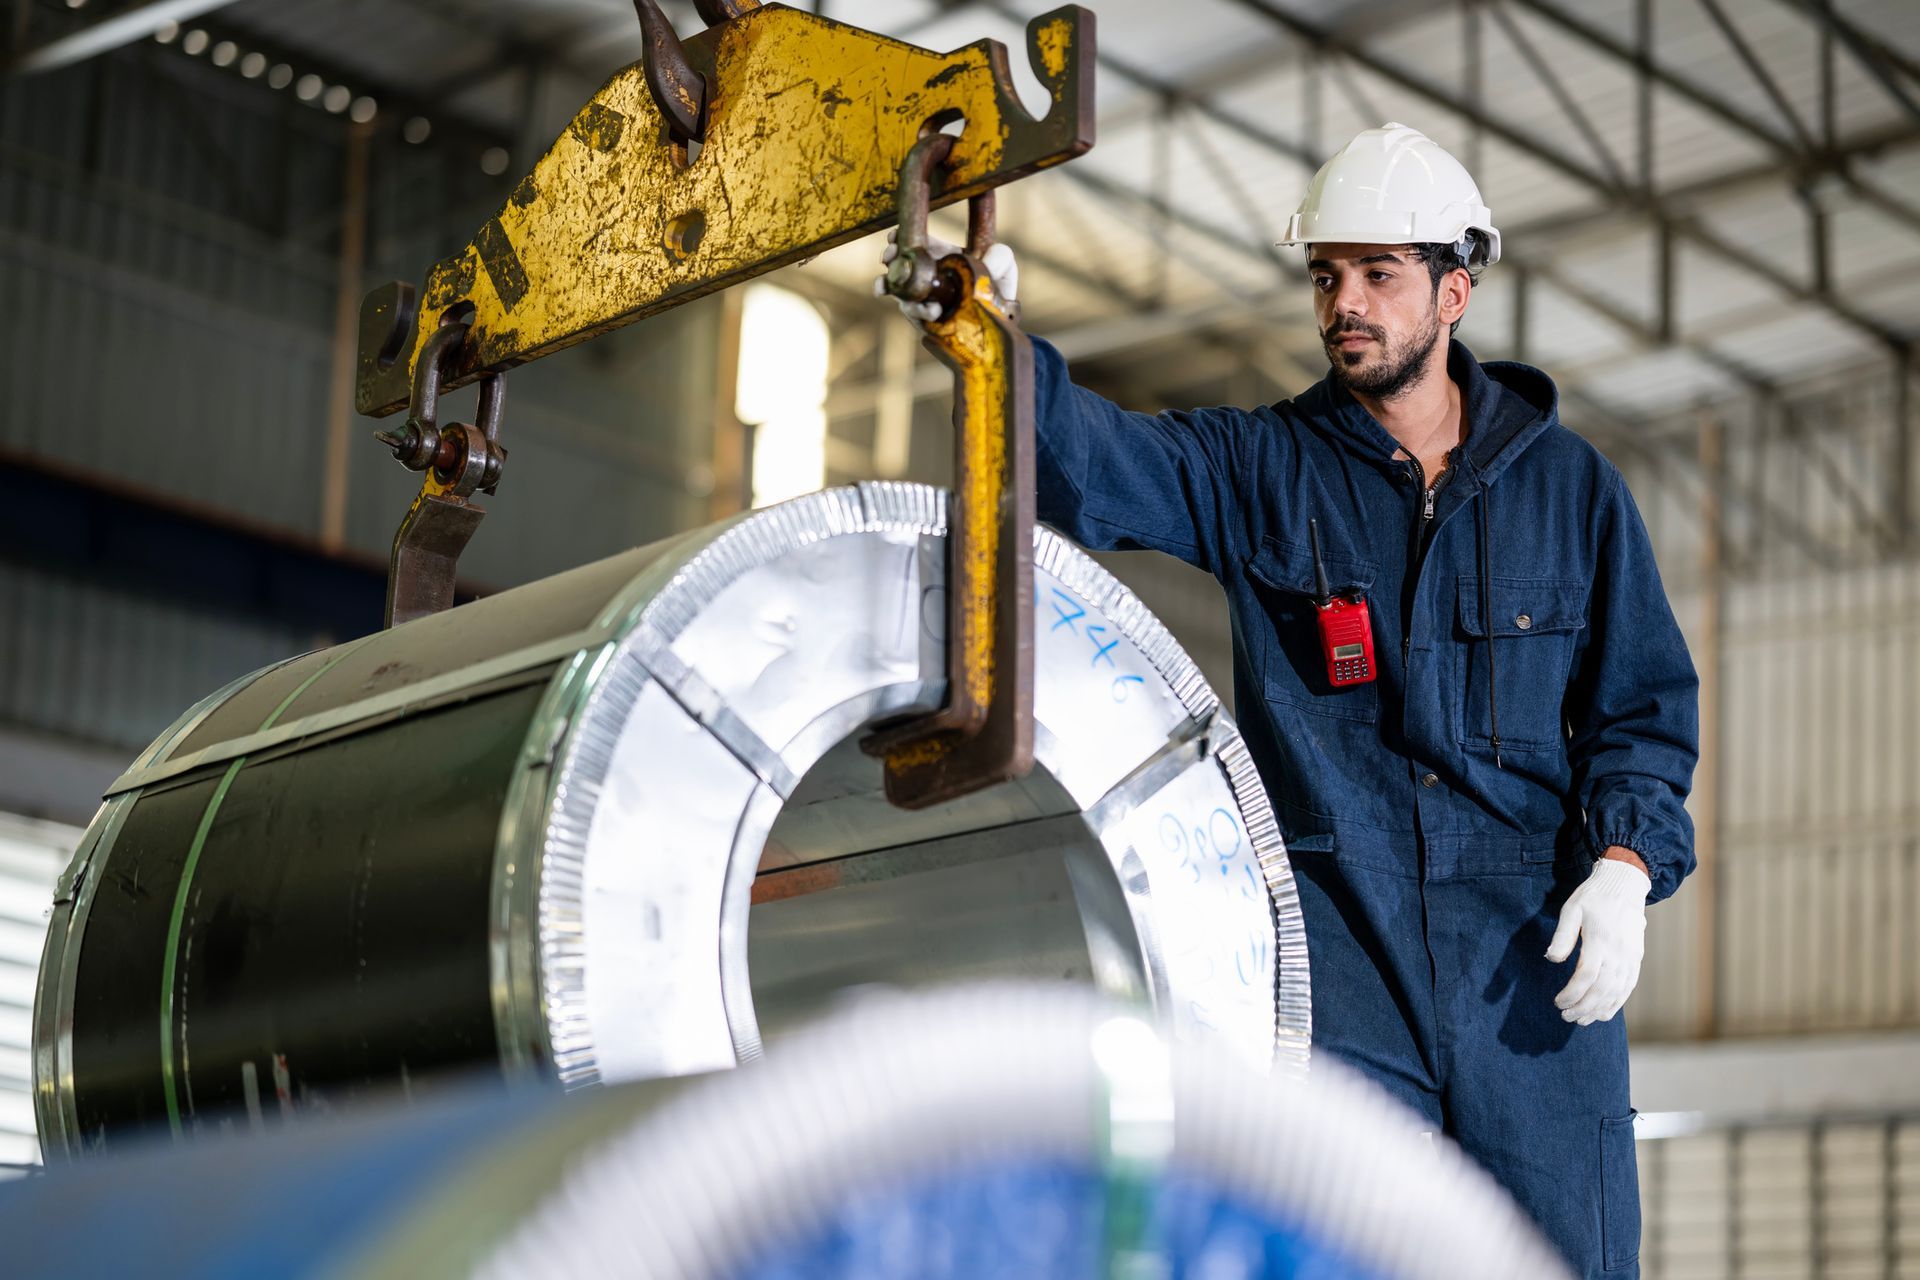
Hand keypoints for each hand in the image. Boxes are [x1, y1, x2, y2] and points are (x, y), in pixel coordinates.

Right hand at [873, 229, 1018, 322]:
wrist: (1001, 317)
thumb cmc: (998, 284)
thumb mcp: (1003, 262)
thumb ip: (999, 255)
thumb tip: (986, 263)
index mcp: (940, 256)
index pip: (915, 243)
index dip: (900, 238)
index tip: (894, 237)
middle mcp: (927, 275)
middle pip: (899, 263)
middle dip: (890, 258)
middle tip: (889, 256)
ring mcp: (924, 298)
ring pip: (899, 290)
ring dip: (895, 286)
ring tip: (898, 285)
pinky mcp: (926, 320)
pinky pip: (915, 315)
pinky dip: (917, 311)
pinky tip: (930, 310)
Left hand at [1544, 853, 1650, 1025]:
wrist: (1625, 886)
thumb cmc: (1594, 897)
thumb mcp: (1572, 909)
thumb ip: (1562, 936)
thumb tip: (1550, 959)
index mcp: (1600, 940)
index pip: (1586, 976)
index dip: (1571, 994)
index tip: (1558, 1002)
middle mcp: (1619, 952)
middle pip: (1602, 990)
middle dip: (1582, 1008)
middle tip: (1565, 1016)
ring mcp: (1630, 958)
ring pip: (1617, 993)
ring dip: (1598, 1010)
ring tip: (1581, 1020)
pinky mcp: (1636, 959)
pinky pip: (1628, 987)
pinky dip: (1616, 1003)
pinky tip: (1603, 1013)